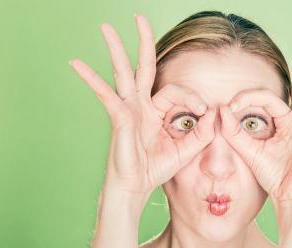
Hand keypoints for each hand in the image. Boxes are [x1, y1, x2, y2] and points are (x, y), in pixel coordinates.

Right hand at [69, 15, 214, 197]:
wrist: (136, 187)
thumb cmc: (157, 168)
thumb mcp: (186, 149)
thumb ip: (202, 133)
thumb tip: (215, 112)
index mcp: (158, 110)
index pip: (175, 90)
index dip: (192, 97)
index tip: (204, 112)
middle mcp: (142, 104)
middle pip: (143, 66)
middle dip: (143, 42)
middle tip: (139, 17)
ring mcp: (128, 109)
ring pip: (123, 72)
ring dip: (116, 49)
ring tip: (106, 27)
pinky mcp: (118, 117)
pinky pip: (105, 94)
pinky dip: (91, 79)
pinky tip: (77, 64)